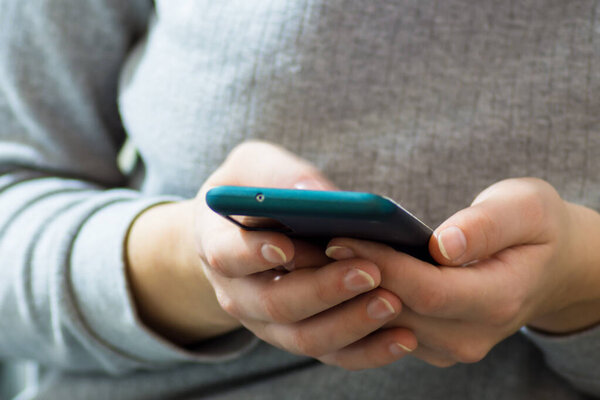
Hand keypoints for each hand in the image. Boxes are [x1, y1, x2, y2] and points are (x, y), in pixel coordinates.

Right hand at [127, 141, 414, 368]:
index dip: (252, 254)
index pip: (227, 256)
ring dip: (350, 324)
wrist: (243, 233)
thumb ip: (277, 174)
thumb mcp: (254, 167)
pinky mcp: (299, 335)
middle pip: (275, 304)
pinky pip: (332, 354)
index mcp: (218, 245)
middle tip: (368, 272)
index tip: (286, 246)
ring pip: (304, 338)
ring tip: (392, 302)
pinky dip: (367, 351)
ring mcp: (268, 322)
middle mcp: (238, 292)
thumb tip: (314, 191)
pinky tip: (403, 338)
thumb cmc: (253, 192)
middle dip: (323, 290)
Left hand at [326, 178, 599, 366]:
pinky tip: (330, 271)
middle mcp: (470, 335)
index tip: (337, 236)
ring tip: (305, 257)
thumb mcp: (526, 210)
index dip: (379, 263)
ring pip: (382, 324)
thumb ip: (487, 227)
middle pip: (395, 311)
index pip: (424, 289)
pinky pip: (385, 327)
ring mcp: (450, 345)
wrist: (548, 265)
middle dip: (346, 279)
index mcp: (497, 299)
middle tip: (302, 246)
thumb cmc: (535, 228)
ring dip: (341, 293)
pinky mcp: (432, 342)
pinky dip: (355, 300)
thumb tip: (443, 245)